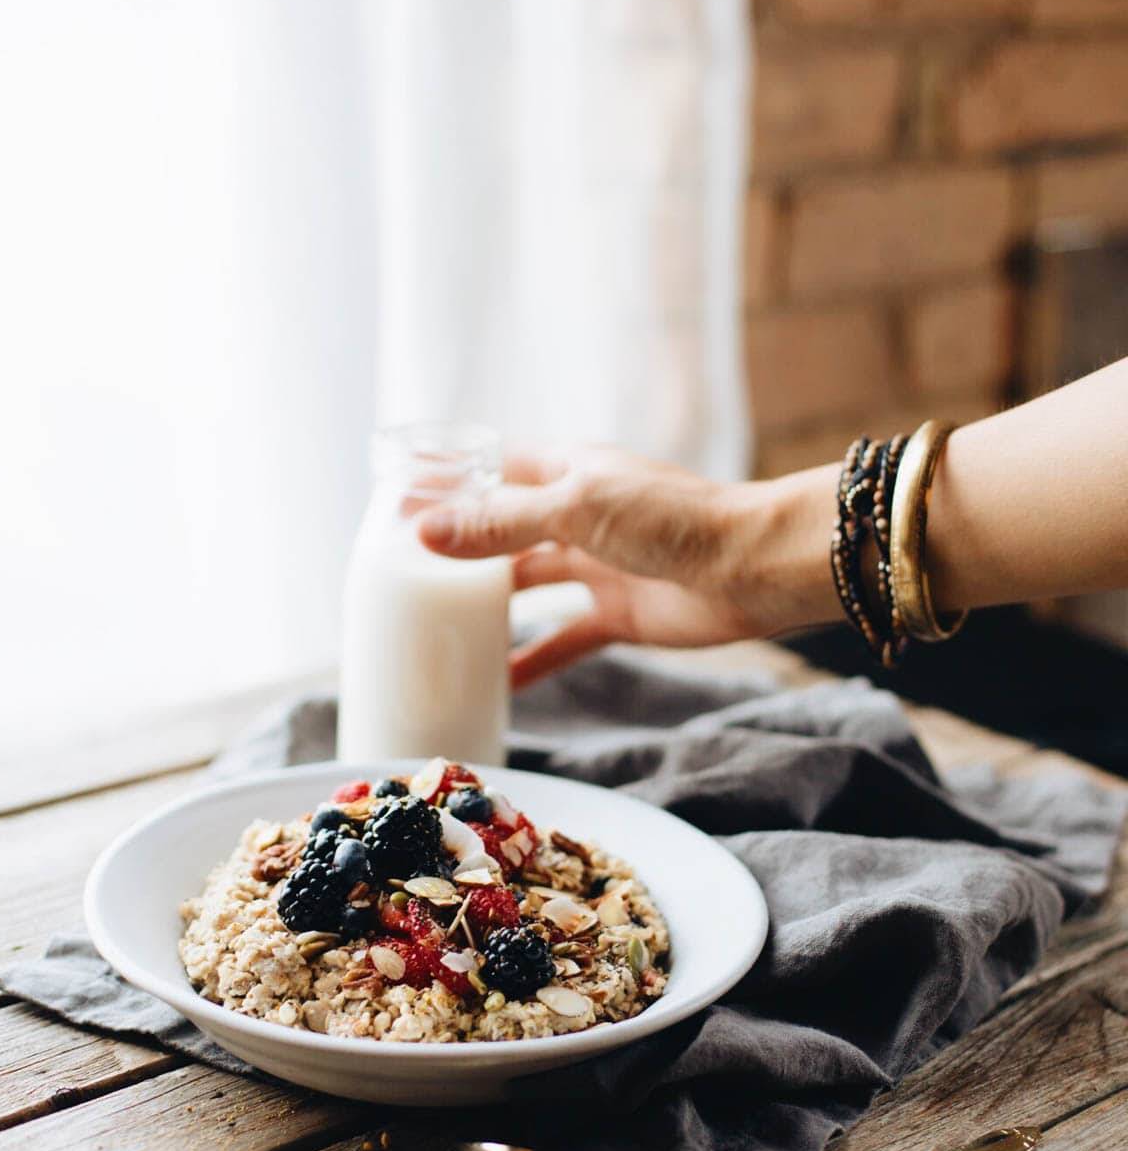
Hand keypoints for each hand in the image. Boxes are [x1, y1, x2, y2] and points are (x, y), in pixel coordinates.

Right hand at [417, 448, 839, 687]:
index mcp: (569, 470)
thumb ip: (502, 523)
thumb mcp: (575, 509)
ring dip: (489, 605)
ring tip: (434, 626)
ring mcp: (597, 566)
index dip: (452, 480)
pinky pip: (562, 639)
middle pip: (505, 529)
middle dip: (460, 548)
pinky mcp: (616, 614)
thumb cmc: (671, 519)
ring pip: (528, 584)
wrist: (750, 567)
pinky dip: (531, 661)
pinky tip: (496, 684)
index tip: (399, 500)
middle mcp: (578, 514)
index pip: (497, 467)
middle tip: (402, 574)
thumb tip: (425, 533)